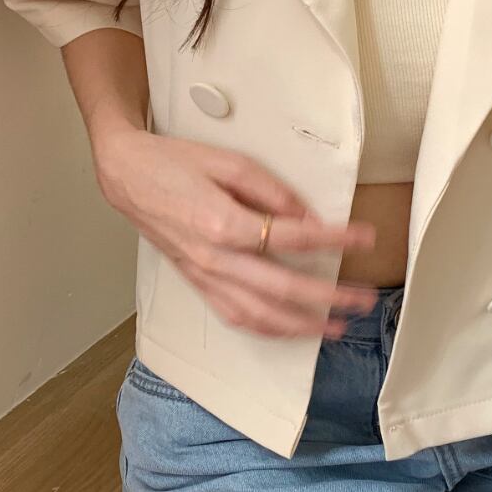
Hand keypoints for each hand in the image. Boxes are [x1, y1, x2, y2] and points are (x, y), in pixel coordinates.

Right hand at [93, 126, 378, 338]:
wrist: (126, 176)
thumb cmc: (174, 163)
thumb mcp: (228, 162)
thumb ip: (272, 191)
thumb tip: (307, 217)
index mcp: (223, 223)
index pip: (293, 237)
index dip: (334, 239)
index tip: (364, 238)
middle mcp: (215, 258)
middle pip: (284, 286)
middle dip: (330, 296)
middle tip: (365, 299)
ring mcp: (205, 276)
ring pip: (261, 314)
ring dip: (303, 325)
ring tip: (338, 327)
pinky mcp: (197, 284)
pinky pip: (236, 316)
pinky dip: (268, 328)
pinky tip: (291, 329)